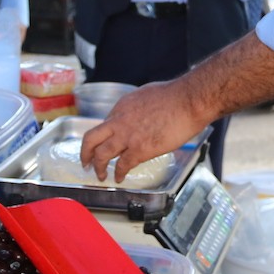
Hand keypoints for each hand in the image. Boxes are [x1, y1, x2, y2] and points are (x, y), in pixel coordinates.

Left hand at [82, 81, 212, 180]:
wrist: (188, 101)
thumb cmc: (175, 95)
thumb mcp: (146, 95)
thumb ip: (138, 107)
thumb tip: (140, 114)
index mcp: (121, 106)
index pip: (105, 124)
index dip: (104, 136)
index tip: (105, 143)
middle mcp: (119, 121)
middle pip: (91, 139)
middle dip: (85, 152)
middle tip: (85, 161)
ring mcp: (127, 137)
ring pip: (101, 155)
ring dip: (98, 167)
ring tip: (100, 175)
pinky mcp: (140, 150)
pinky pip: (122, 165)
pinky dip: (119, 174)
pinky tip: (119, 178)